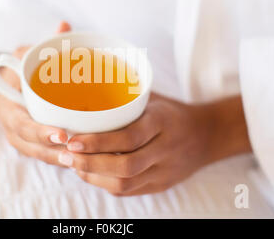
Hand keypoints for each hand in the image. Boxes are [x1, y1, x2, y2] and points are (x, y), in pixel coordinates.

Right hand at [0, 21, 71, 166]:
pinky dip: (60, 158)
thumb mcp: (29, 54)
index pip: (21, 123)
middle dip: (52, 152)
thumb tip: (64, 25)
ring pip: (39, 154)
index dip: (39, 132)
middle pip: (31, 145)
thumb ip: (46, 44)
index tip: (61, 135)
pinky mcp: (32, 143)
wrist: (10, 83)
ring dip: (58, 160)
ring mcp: (21, 137)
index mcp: (8, 105)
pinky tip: (81, 161)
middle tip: (75, 154)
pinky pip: (44, 154)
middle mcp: (12, 125)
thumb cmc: (21, 69)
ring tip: (81, 163)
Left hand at [59, 94, 251, 195]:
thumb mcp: (153, 97)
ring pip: (126, 183)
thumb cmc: (170, 112)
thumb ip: (124, 95)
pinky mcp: (161, 185)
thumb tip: (82, 83)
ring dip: (94, 177)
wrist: (207, 136)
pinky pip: (129, 191)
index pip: (129, 137)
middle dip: (90, 164)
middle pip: (126, 166)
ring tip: (72, 165)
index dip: (98, 142)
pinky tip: (89, 173)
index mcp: (162, 122)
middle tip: (65, 156)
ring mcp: (165, 171)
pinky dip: (105, 183)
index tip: (72, 140)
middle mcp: (166, 149)